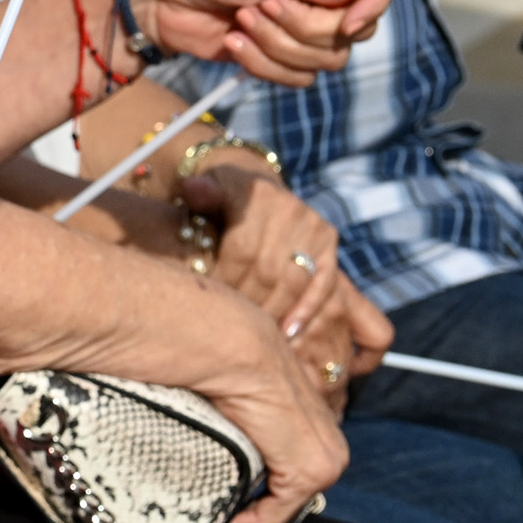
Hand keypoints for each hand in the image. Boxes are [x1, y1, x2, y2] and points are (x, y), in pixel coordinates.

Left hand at [127, 0, 392, 84]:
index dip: (373, 2)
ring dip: (280, 45)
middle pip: (356, 26)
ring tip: (241, 20)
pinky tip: (232, 41)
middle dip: (307, 26)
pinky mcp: (278, 51)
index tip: (347, 20)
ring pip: (329, 57)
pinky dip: (263, 64)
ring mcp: (301, 22)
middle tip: (261, 6)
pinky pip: (298, 77)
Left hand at [184, 167, 342, 343]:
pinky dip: (307, 310)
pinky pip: (324, 283)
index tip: (212, 305)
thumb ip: (199, 193)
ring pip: (295, 280)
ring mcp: (314, 226)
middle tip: (231, 329)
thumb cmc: (214, 197)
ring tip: (255, 337)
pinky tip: (289, 333)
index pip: (243, 249)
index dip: (226, 281)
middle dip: (248, 302)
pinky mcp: (329, 242)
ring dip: (275, 311)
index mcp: (258, 194)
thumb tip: (193, 190)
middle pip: (269, 269)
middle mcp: (291, 209)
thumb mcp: (202, 189)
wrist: (248, 185)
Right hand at [185, 295, 347, 522]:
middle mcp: (319, 436)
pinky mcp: (312, 470)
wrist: (221, 340)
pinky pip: (274, 516)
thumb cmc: (204, 351)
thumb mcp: (212, 388)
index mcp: (296, 414)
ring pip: (275, 510)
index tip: (198, 518)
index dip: (235, 501)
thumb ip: (214, 411)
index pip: (271, 472)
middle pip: (273, 498)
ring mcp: (323, 456)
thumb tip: (162, 430)